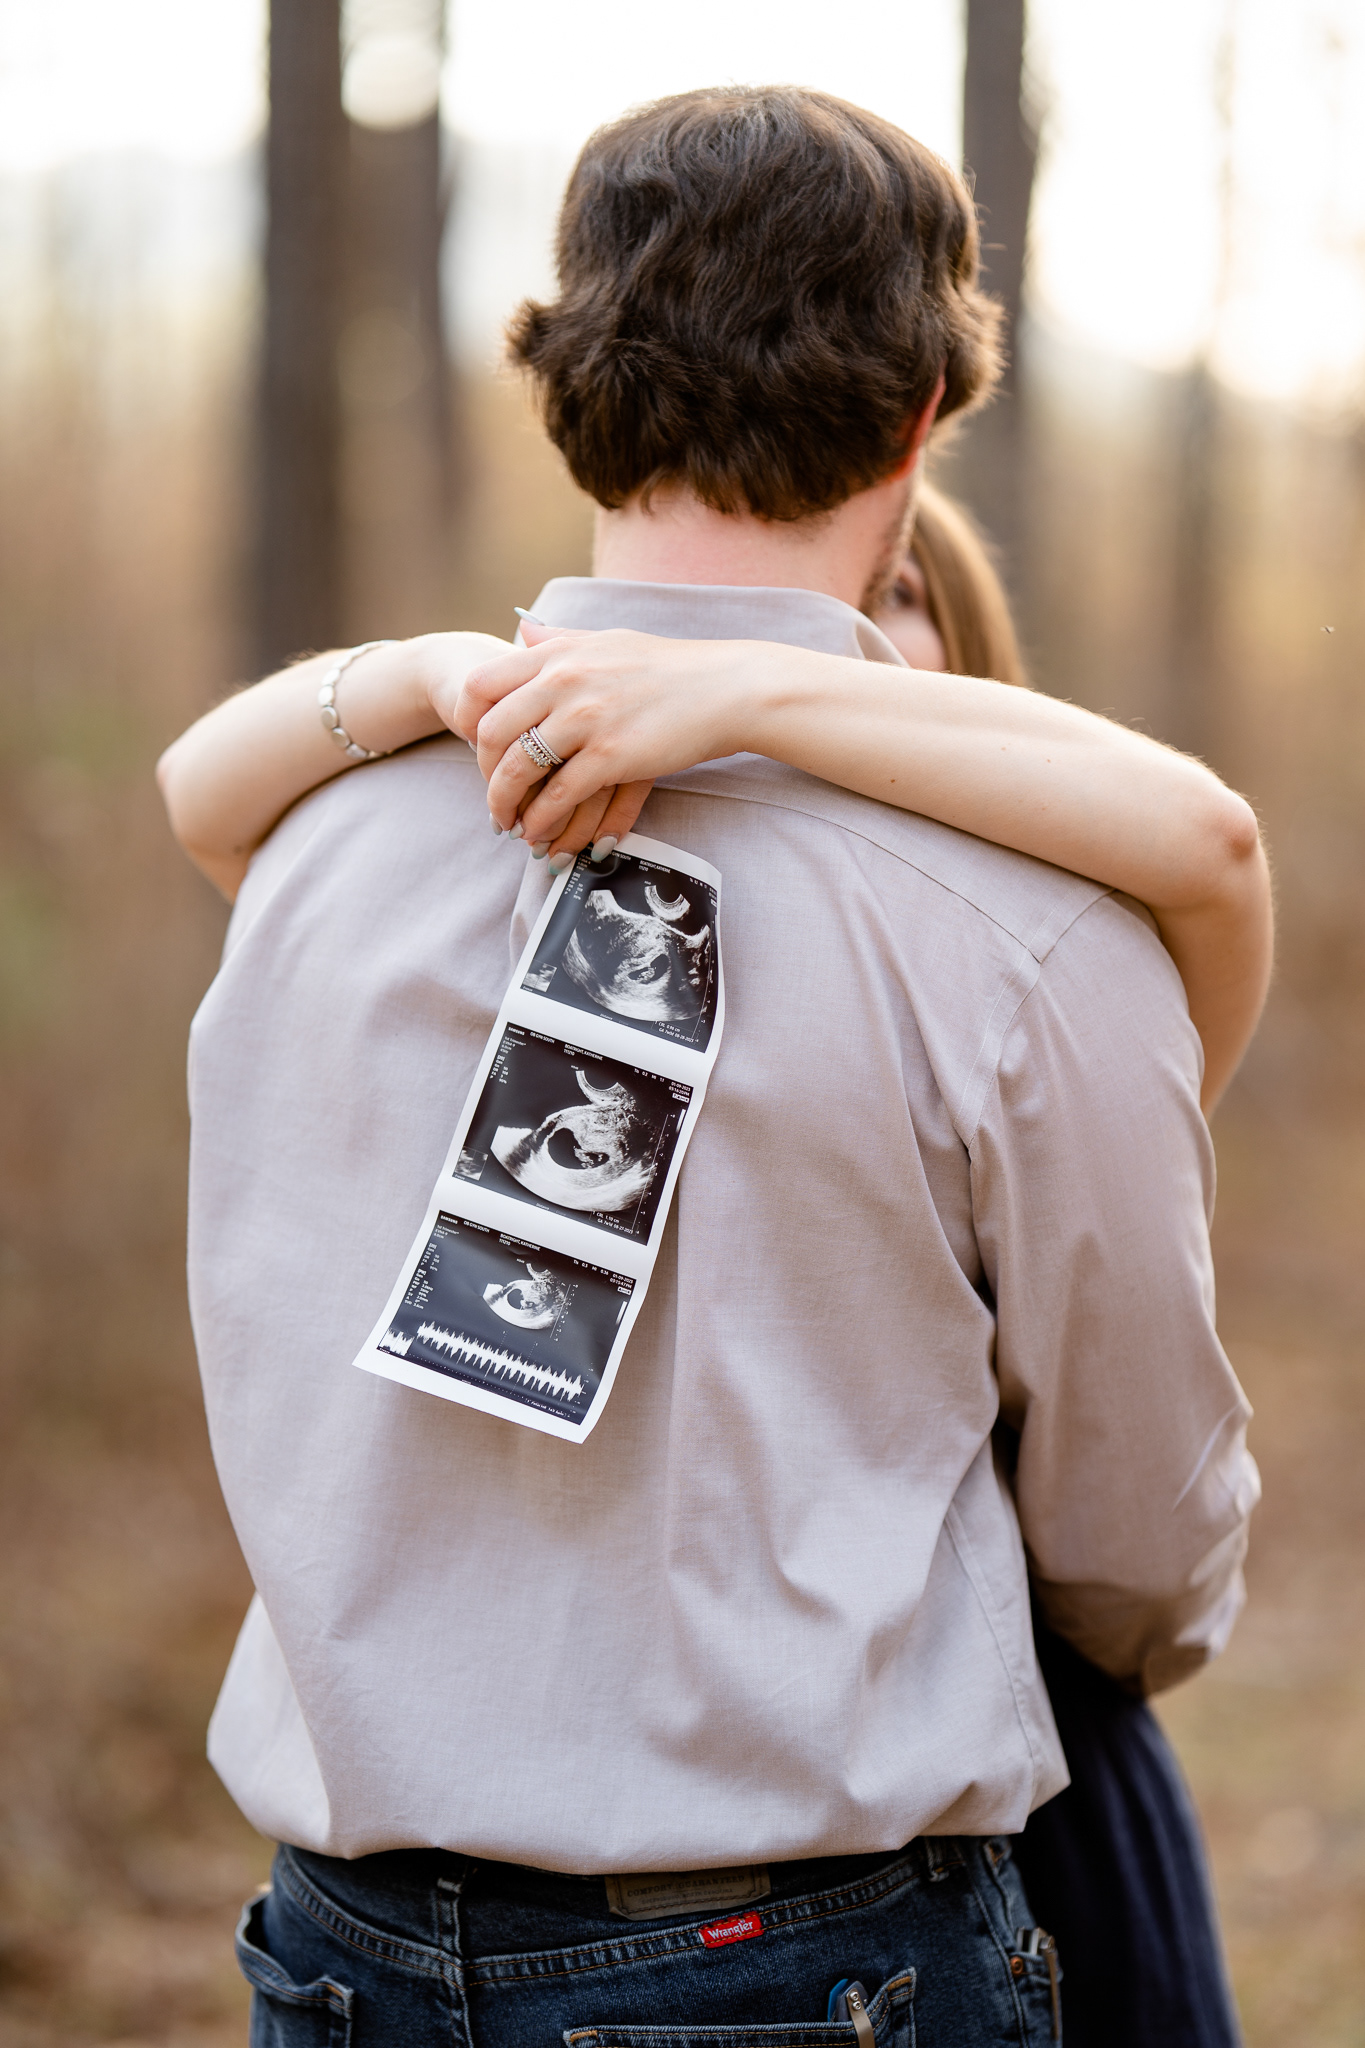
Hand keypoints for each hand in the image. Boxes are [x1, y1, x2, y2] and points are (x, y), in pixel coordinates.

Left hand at [457, 623, 757, 859]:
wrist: (725, 689)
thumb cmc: (669, 668)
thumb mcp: (606, 640)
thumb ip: (559, 639)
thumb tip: (523, 631)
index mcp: (557, 652)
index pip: (481, 684)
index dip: (466, 721)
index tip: (473, 747)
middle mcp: (563, 680)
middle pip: (491, 732)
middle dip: (483, 774)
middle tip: (493, 797)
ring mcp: (586, 718)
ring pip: (518, 769)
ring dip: (505, 805)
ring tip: (509, 824)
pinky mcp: (611, 755)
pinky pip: (558, 795)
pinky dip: (542, 820)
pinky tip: (541, 832)